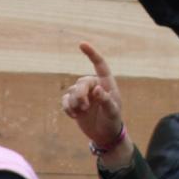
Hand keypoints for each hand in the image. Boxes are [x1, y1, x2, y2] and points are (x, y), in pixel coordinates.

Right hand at [62, 43, 128, 166]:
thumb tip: (97, 89)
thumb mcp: (113, 112)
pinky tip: (74, 116)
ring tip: (82, 113)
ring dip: (74, 103)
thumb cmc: (112, 121)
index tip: (82, 44)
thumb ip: (106, 100)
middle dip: (80, 94)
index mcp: (106, 83)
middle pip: (82, 82)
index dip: (91, 54)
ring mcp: (83, 94)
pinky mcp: (74, 103)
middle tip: (84, 106)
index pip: (99, 65)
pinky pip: (65, 100)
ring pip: (71, 91)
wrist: (104, 135)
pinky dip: (68, 108)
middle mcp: (94, 86)